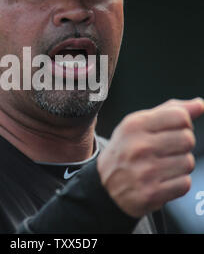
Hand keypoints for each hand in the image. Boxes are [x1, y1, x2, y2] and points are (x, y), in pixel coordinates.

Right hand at [97, 98, 203, 217]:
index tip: (174, 129)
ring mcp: (145, 171)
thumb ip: (168, 111)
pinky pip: (184, 184)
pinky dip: (177, 183)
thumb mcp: (138, 124)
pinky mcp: (151, 193)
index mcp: (135, 125)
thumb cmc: (125, 150)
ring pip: (188, 163)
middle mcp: (139, 146)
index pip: (180, 116)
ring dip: (179, 165)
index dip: (183, 123)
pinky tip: (161, 180)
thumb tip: (199, 105)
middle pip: (187, 139)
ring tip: (162, 166)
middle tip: (166, 150)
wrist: (105, 185)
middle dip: (181, 145)